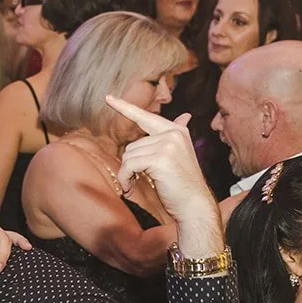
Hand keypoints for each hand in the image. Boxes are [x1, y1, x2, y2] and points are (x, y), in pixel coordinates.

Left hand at [106, 97, 219, 230]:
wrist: (194, 204)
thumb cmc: (181, 184)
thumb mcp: (177, 156)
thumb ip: (173, 137)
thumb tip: (185, 116)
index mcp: (176, 131)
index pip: (145, 116)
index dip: (124, 107)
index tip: (107, 97)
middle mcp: (173, 133)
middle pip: (131, 146)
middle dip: (130, 166)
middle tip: (137, 180)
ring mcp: (168, 145)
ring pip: (128, 156)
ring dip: (127, 174)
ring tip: (138, 184)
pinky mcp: (160, 158)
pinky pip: (129, 166)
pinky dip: (126, 179)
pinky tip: (132, 187)